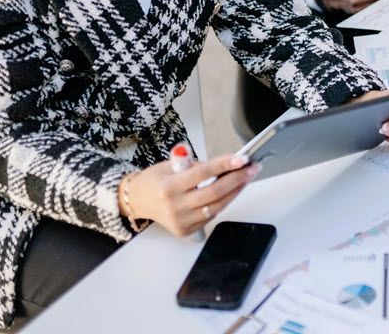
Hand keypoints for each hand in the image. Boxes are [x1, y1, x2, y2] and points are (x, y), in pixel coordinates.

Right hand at [123, 153, 260, 236]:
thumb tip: (224, 162)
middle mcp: (174, 206)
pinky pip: (210, 216)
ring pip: (216, 207)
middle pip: (214, 192)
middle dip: (237, 179)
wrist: (137, 200)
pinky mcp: (184, 230)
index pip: (203, 174)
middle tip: (251, 168)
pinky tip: (231, 191)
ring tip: (246, 178)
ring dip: (235, 192)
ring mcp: (180, 221)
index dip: (224, 165)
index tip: (242, 158)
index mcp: (169, 187)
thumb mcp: (169, 165)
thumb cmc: (155, 180)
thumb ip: (194, 165)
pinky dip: (223, 203)